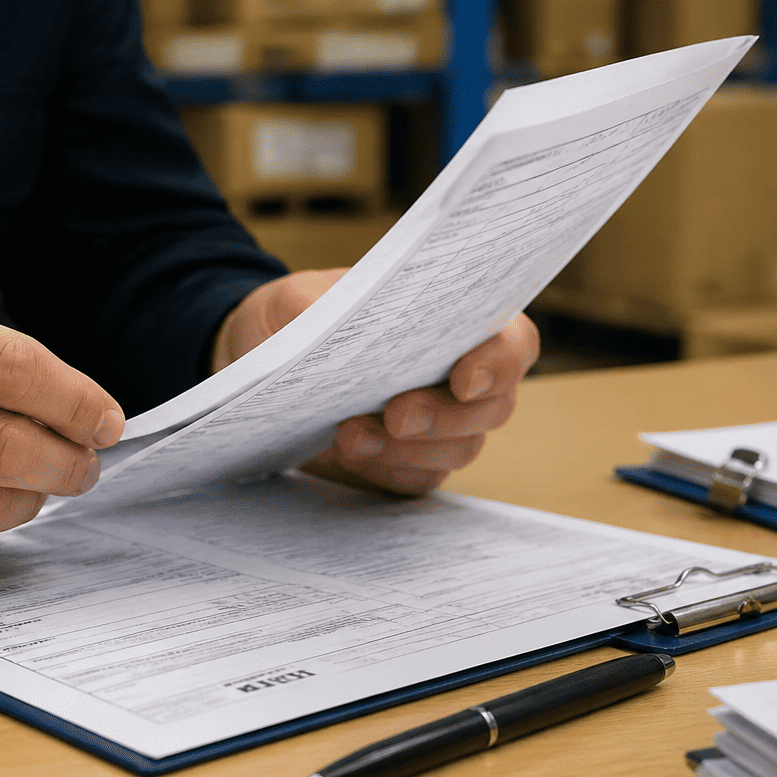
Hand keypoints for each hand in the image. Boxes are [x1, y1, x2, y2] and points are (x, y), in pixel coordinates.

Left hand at [212, 268, 539, 495]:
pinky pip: (419, 479)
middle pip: (492, 407)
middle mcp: (461, 376)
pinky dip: (388, 471)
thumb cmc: (297, 315)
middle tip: (396, 415)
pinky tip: (349, 453)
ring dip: (409, 450)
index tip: (462, 380)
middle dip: (445, 416)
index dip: (500, 364)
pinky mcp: (407, 462)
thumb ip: (325, 308)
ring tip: (349, 435)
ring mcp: (440, 425)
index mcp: (457, 321)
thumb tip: (342, 335)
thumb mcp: (299, 297)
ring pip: (460, 449)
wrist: (262, 357)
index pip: (513, 344)